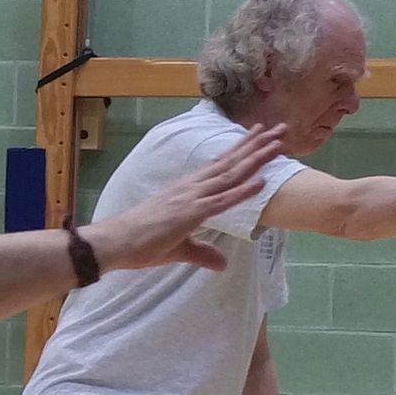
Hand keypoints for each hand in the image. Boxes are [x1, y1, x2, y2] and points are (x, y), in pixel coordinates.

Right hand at [91, 125, 286, 273]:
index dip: (241, 151)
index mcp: (187, 191)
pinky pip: (221, 200)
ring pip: (230, 174)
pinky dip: (242, 190)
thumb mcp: (178, 249)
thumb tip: (221, 265)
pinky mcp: (189, 213)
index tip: (259, 136)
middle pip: (230, 163)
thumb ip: (202, 253)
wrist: (115, 242)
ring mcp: (191, 198)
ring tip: (277, 143)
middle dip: (256, 146)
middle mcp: (191, 188)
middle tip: (280, 129)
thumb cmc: (139, 244)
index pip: (219, 167)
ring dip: (256, 158)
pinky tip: (261, 181)